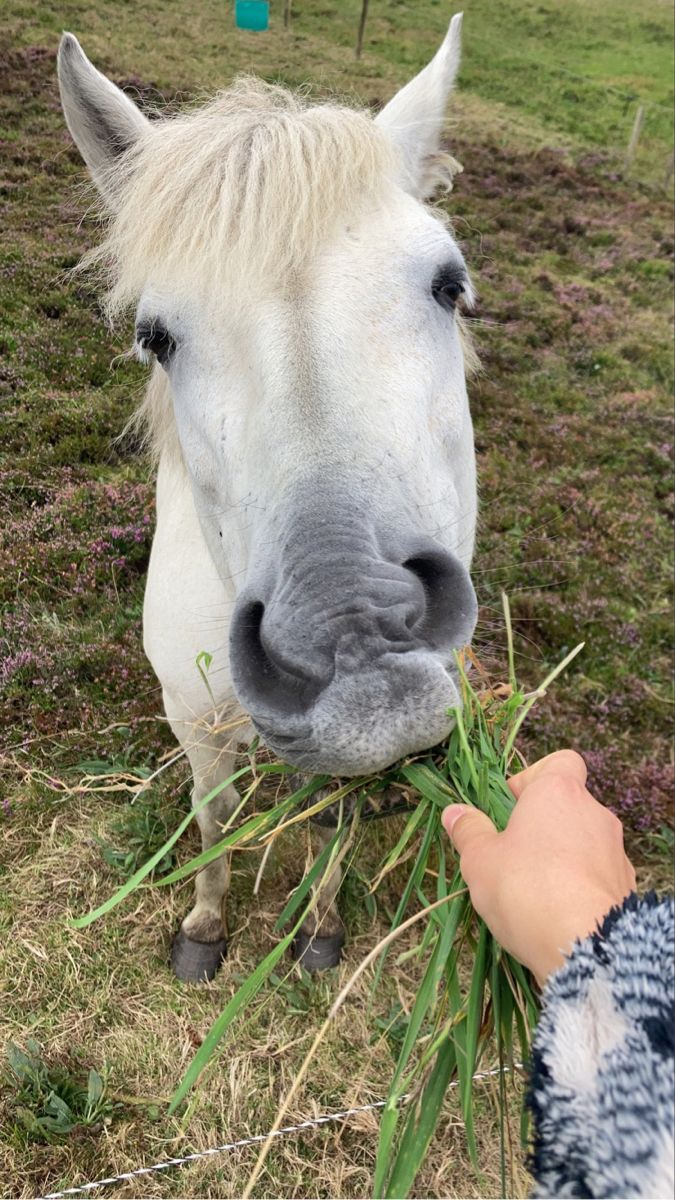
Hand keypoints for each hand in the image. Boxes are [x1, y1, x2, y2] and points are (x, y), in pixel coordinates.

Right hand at [442, 750, 635, 984]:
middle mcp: (594, 812)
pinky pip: (597, 873)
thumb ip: (468, 831)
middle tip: (511, 854)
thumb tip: (454, 812)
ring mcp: (615, 849)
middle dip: (541, 825)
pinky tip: (558, 910)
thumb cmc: (525, 889)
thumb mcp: (480, 860)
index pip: (560, 761)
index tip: (510, 806)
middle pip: (567, 804)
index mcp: (559, 792)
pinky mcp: (625, 885)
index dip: (533, 778)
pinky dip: (579, 883)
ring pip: (583, 840)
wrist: (586, 946)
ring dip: (560, 855)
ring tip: (532, 889)